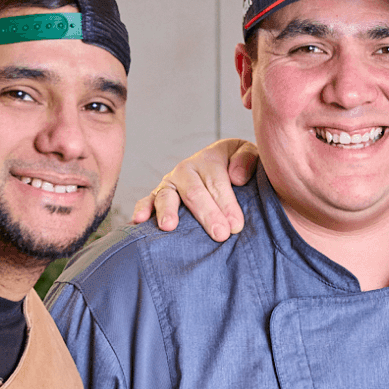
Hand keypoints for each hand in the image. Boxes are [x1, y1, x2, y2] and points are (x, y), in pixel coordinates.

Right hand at [131, 139, 258, 241]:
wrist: (224, 165)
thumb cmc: (238, 166)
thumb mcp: (249, 154)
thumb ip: (246, 160)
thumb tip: (236, 177)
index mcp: (210, 159)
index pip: (217, 182)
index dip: (227, 204)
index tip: (236, 225)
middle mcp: (187, 170)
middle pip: (195, 193)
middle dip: (207, 214)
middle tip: (220, 234)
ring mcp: (170, 183)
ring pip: (167, 196)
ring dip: (168, 211)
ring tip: (170, 226)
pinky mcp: (158, 196)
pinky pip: (147, 201)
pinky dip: (142, 209)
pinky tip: (139, 221)